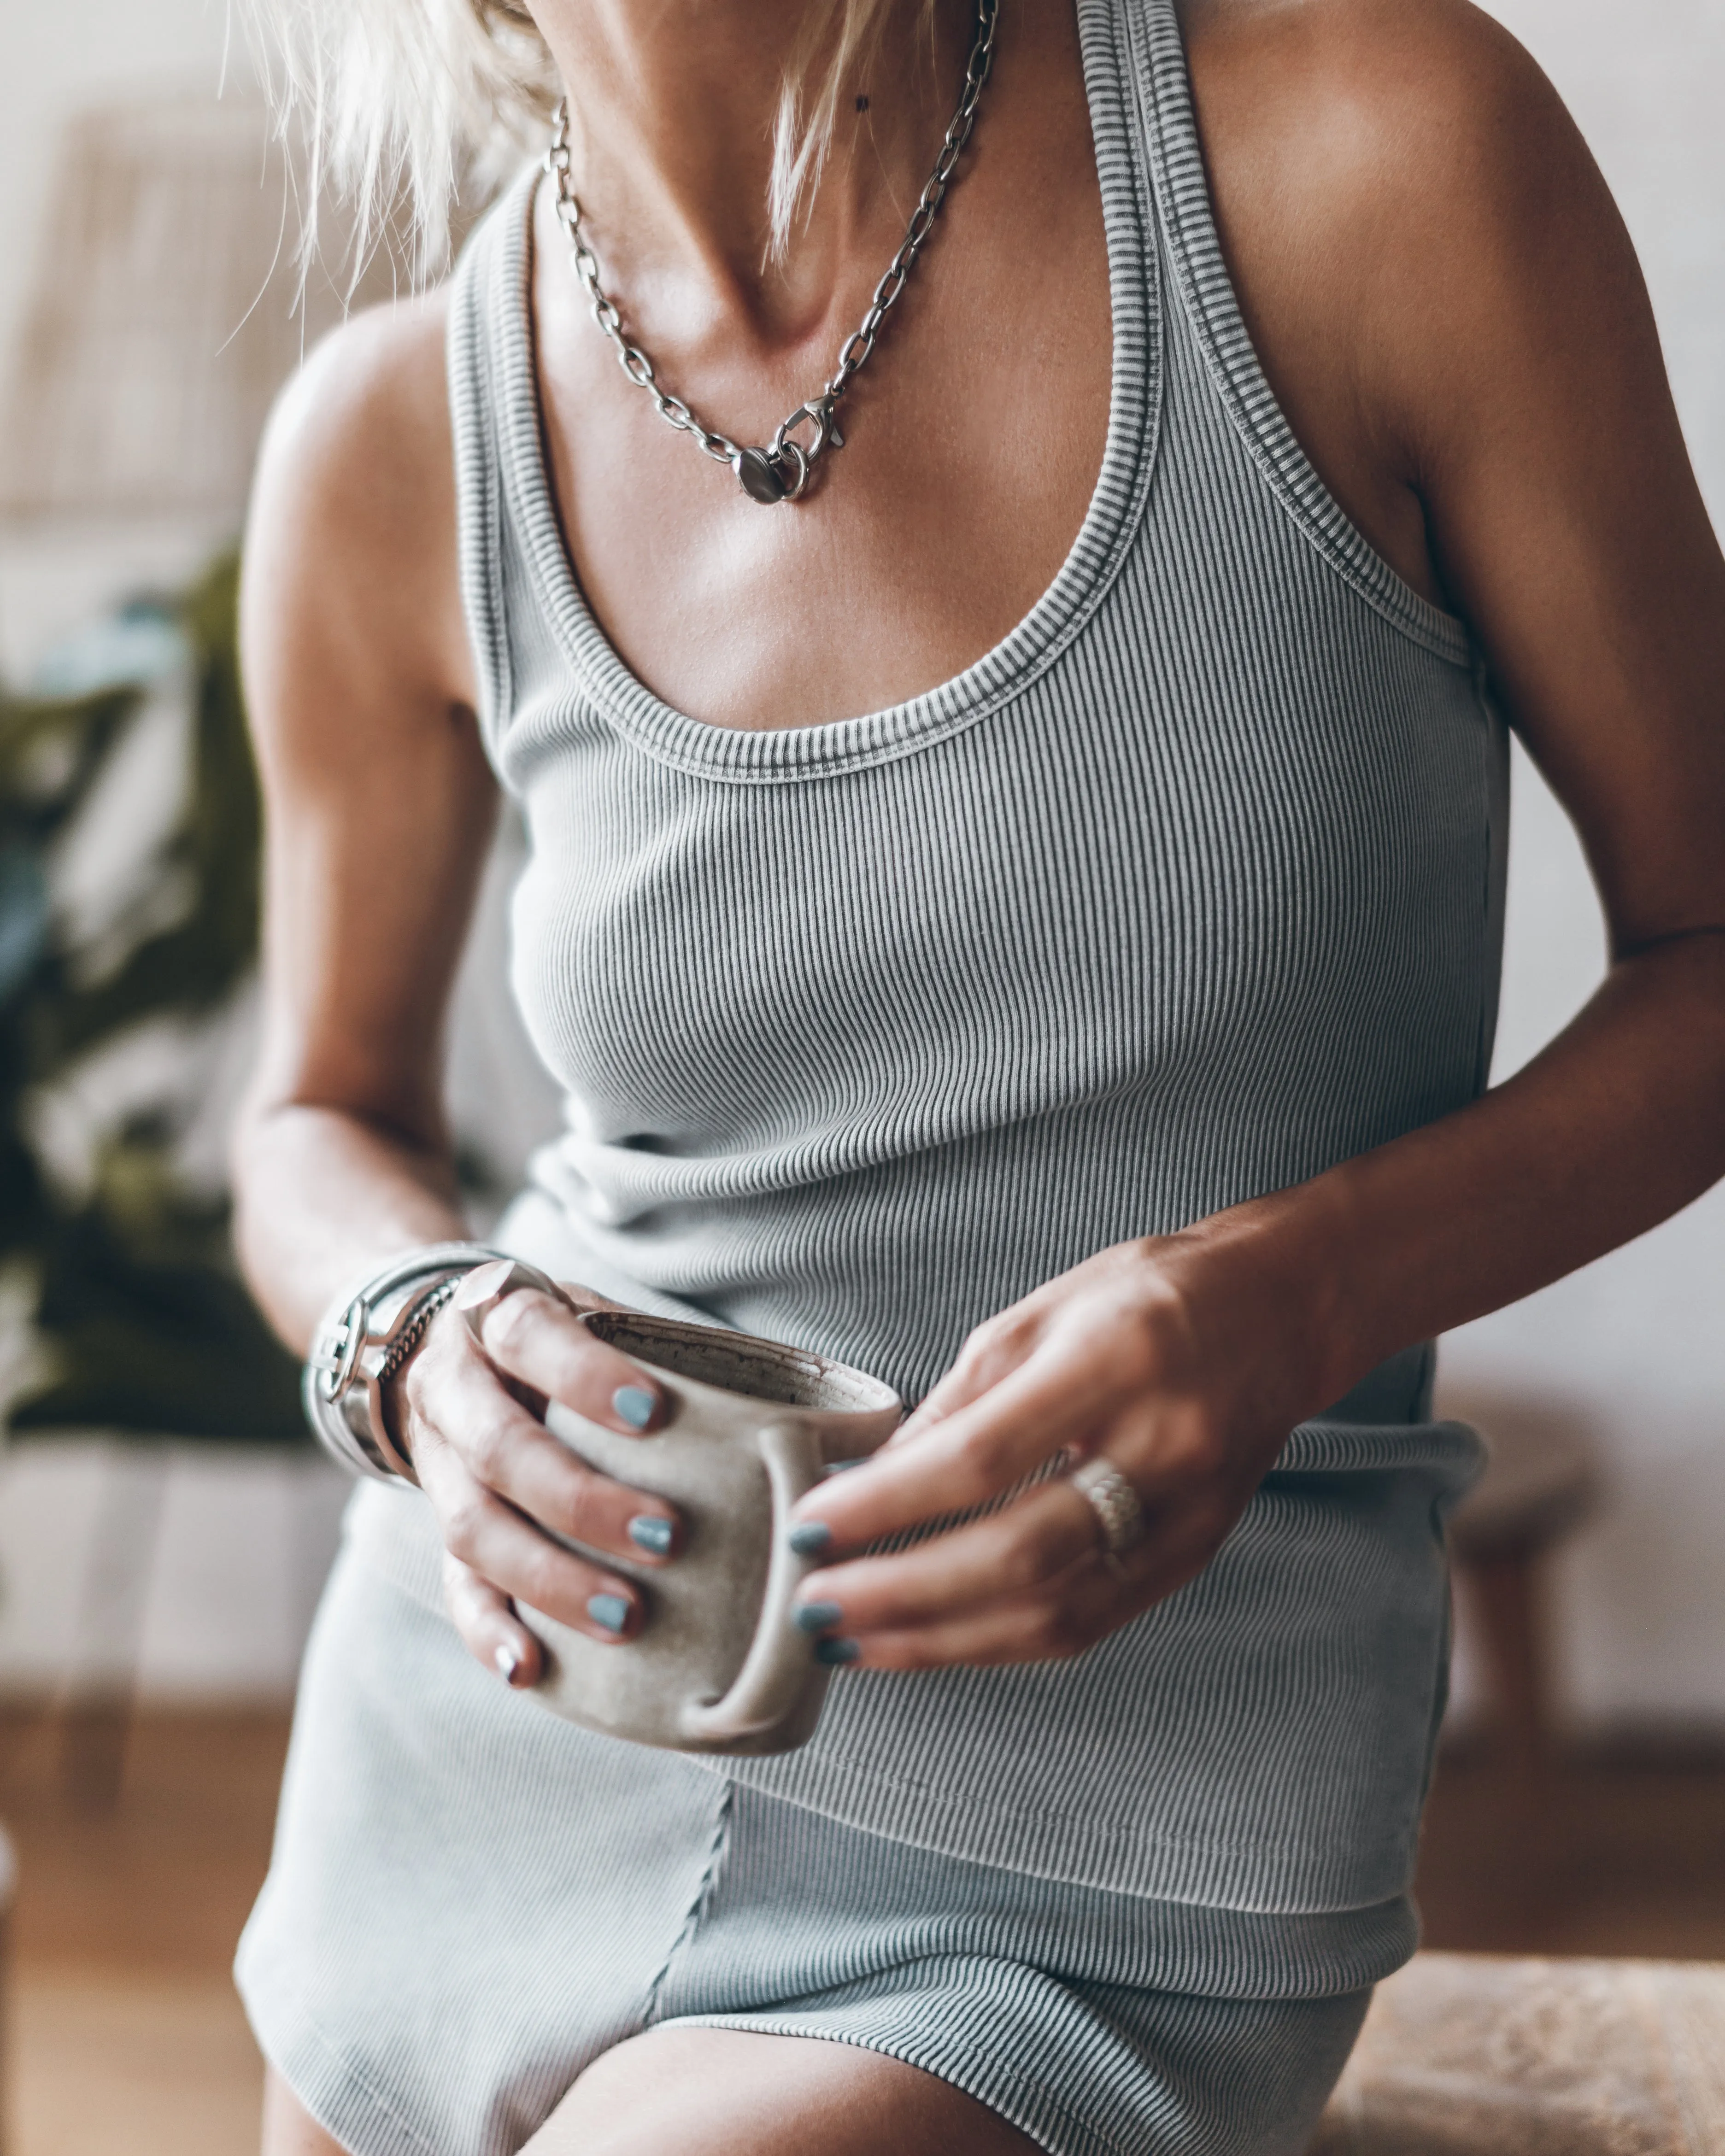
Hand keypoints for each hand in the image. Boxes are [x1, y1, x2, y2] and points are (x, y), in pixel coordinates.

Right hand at [390, 1281, 681, 1687]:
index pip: (529, 1336)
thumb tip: (832, 1423)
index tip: (654, 1414)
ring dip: (550, 1577)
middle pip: (500, 1449)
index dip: (585, 1376)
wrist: (452, 1354)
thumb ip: (671, 1356)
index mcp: (498, 1320)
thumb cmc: (560, 1342)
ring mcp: (440, 1468)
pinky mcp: (439, 1533)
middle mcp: (455, 1391)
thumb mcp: (596, 1319)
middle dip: (582, 1500)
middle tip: (667, 1539)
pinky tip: (532, 1668)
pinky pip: (455, 1587)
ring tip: (625, 1615)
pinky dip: (489, 1631)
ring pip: (473, 1528)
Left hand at [785, 1236, 1317, 1670]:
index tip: (811, 1524)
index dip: (888, 1504)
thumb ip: (955, 1403)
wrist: (1281, 1313)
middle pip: (1018, 1556)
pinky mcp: (1193, 1560)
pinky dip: (996, 1644)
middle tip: (816, 1602)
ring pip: (1054, 1615)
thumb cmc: (1150, 1297)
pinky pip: (1086, 1627)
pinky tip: (931, 1641)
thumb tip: (870, 1483)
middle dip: (901, 1593)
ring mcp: (1187, 1516)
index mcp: (1114, 1363)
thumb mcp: (1037, 1315)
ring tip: (854, 1639)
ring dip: (938, 1640)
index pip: (982, 1459)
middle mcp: (1162, 1447)